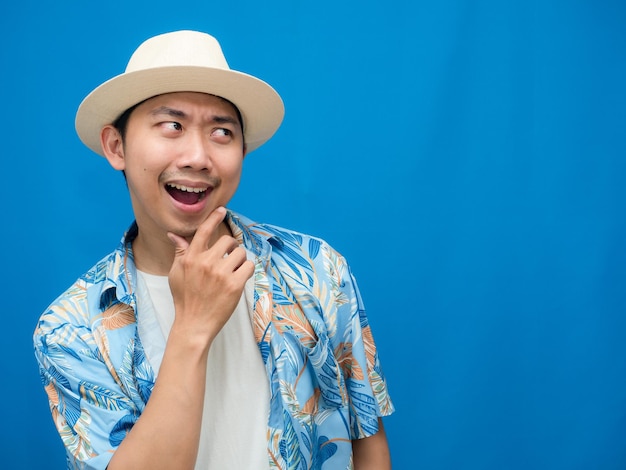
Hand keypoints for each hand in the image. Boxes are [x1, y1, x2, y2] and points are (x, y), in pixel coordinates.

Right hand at [166, 207, 254, 342]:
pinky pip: (249, 266)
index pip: (204, 231)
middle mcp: (205, 262)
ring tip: (232, 273)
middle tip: (229, 261)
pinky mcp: (235, 284)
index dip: (214, 217)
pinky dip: (248, 270)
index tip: (222, 210)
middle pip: (228, 241)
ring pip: (240, 253)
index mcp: (190, 257)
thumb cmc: (185, 299)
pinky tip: (240, 279)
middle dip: (231, 249)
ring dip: (240, 261)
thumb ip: (180, 252)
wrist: (193, 324)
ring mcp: (221, 273)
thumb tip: (174, 234)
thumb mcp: (177, 273)